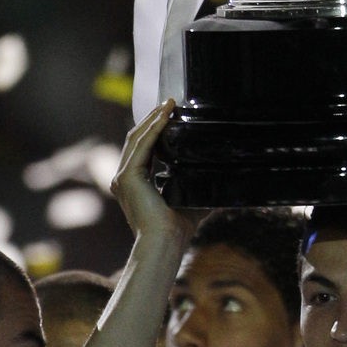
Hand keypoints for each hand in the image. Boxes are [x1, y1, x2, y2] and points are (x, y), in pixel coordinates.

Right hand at [110, 101, 192, 243]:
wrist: (165, 243)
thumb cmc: (177, 229)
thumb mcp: (190, 200)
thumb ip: (199, 187)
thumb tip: (223, 181)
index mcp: (134, 183)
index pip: (142, 148)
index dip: (154, 128)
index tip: (170, 113)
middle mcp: (123, 178)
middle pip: (137, 138)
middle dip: (153, 118)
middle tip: (170, 102)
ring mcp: (122, 177)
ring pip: (137, 138)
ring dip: (154, 118)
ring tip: (169, 104)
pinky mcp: (128, 177)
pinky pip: (142, 145)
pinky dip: (154, 128)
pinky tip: (166, 116)